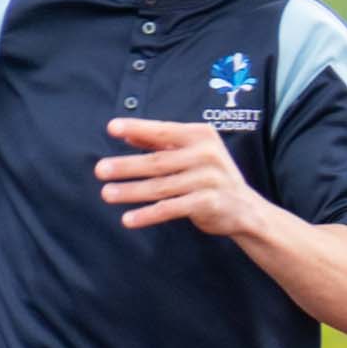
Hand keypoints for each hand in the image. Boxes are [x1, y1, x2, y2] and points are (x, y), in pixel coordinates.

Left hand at [98, 119, 264, 237]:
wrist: (245, 208)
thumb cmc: (211, 176)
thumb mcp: (192, 152)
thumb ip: (162, 142)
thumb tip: (127, 134)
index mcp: (201, 136)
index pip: (164, 130)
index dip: (137, 128)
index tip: (111, 128)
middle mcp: (207, 155)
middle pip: (158, 161)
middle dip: (126, 166)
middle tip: (100, 170)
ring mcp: (209, 179)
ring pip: (161, 186)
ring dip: (131, 191)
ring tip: (107, 193)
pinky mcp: (209, 203)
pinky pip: (172, 208)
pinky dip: (149, 214)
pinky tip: (129, 219)